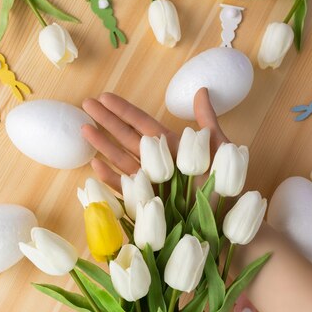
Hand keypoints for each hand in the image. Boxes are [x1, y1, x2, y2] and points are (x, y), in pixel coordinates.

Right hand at [82, 88, 229, 191]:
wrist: (227, 222)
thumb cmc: (227, 187)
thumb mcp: (219, 148)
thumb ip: (207, 122)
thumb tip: (202, 90)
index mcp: (171, 147)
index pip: (142, 123)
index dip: (123, 110)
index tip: (105, 96)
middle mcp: (157, 163)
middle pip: (126, 137)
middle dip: (106, 121)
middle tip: (86, 104)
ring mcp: (149, 182)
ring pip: (121, 159)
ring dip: (103, 145)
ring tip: (84, 129)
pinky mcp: (146, 202)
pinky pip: (124, 189)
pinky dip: (110, 179)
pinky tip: (96, 165)